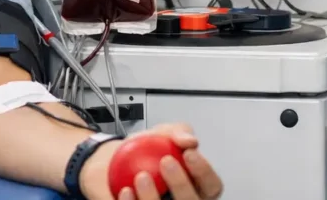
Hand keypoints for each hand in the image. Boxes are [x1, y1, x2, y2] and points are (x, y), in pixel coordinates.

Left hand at [79, 124, 223, 199]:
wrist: (115, 163)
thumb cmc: (147, 150)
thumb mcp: (163, 133)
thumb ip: (178, 132)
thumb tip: (190, 141)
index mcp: (197, 186)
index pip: (212, 185)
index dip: (204, 171)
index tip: (189, 153)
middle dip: (182, 184)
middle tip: (166, 161)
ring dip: (154, 197)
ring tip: (142, 176)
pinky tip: (125, 191)